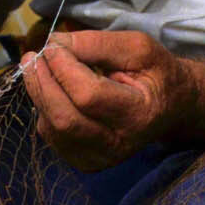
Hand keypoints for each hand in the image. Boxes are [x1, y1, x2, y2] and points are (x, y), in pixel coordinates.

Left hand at [20, 30, 188, 170]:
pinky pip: (50, 134)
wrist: (170, 107)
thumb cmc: (156, 73)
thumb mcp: (138, 47)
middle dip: (42, 83)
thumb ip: (97, 43)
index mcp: (138, 115)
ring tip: (39, 67)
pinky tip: (53, 90)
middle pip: (64, 118)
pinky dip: (45, 107)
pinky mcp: (84, 161)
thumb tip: (56, 43)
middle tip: (34, 56)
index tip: (53, 44)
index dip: (64, 67)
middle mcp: (118, 145)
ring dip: (40, 93)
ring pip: (52, 127)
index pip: (88, 95)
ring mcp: (99, 158)